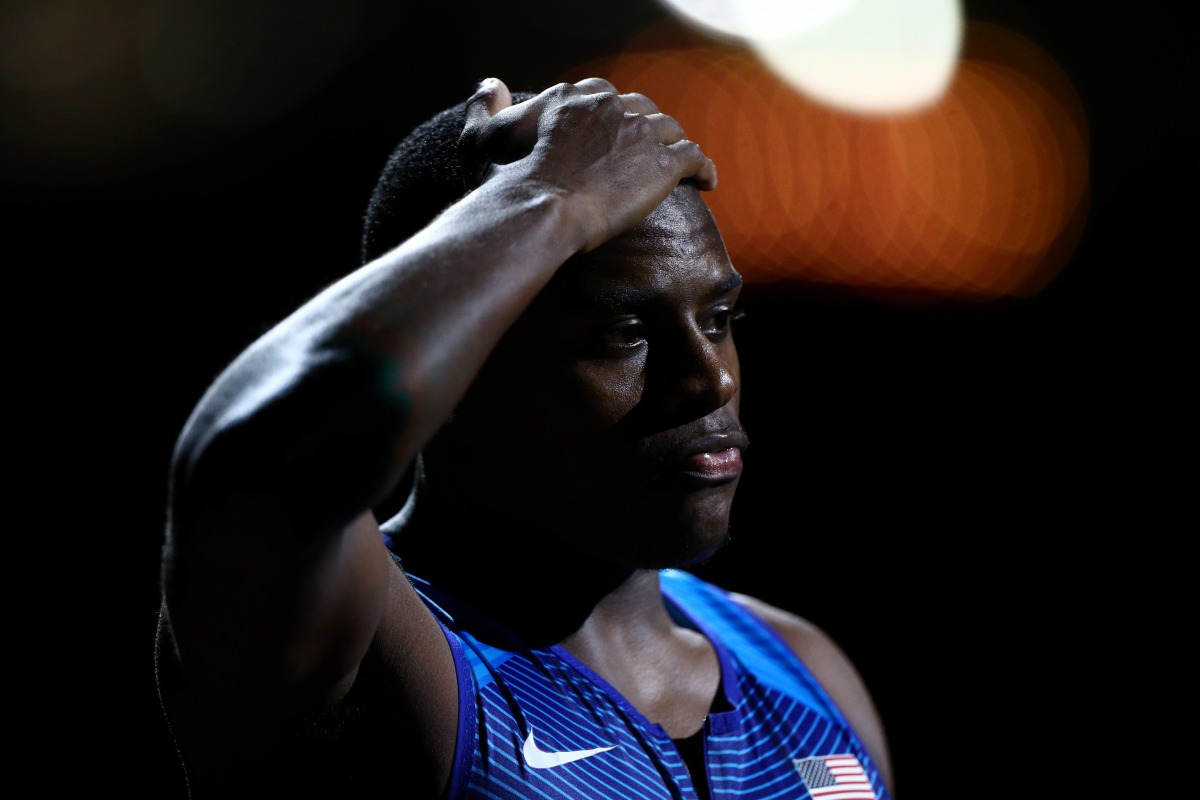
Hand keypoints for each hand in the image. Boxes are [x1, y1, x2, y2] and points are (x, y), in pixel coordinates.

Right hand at [459, 77, 717, 252]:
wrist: (543, 208)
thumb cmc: (509, 185)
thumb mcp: (484, 140)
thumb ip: (485, 108)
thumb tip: (490, 84)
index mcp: (572, 97)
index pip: (603, 94)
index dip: (613, 113)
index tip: (615, 131)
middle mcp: (610, 105)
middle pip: (641, 108)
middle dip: (647, 125)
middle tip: (650, 149)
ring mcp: (640, 132)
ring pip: (670, 129)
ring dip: (675, 144)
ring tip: (679, 164)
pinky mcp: (663, 163)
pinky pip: (695, 157)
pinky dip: (703, 168)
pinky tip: (707, 182)